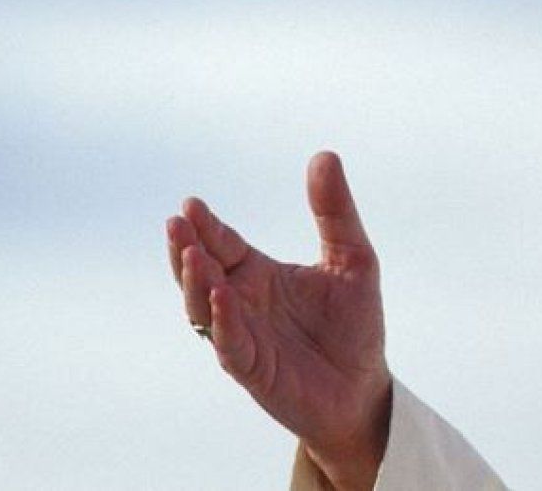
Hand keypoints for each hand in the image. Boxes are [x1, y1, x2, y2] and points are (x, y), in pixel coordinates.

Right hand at [166, 151, 391, 489]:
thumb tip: (324, 155)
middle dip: (187, 247)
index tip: (192, 204)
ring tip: (192, 254)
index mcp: (258, 273)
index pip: (224, 243)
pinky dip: (224, 322)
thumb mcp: (354, 258)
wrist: (364, 387)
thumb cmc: (354, 324)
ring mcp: (242, 336)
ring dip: (194, 281)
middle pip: (201, 270)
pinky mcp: (254, 369)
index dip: (207, 226)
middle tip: (177, 222)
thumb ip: (335, 212)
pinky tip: (221, 298)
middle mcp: (242, 301)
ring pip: (203, 307)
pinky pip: (231, 344)